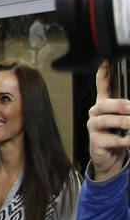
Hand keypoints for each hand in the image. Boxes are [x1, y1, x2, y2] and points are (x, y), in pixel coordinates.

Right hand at [88, 62, 129, 181]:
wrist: (109, 157)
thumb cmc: (117, 134)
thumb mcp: (122, 117)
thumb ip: (126, 108)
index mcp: (104, 104)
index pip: (102, 84)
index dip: (103, 73)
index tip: (106, 62)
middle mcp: (97, 113)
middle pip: (103, 103)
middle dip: (118, 104)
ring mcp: (94, 127)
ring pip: (106, 120)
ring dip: (123, 122)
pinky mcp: (96, 141)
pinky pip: (111, 138)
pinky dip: (124, 139)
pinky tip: (129, 139)